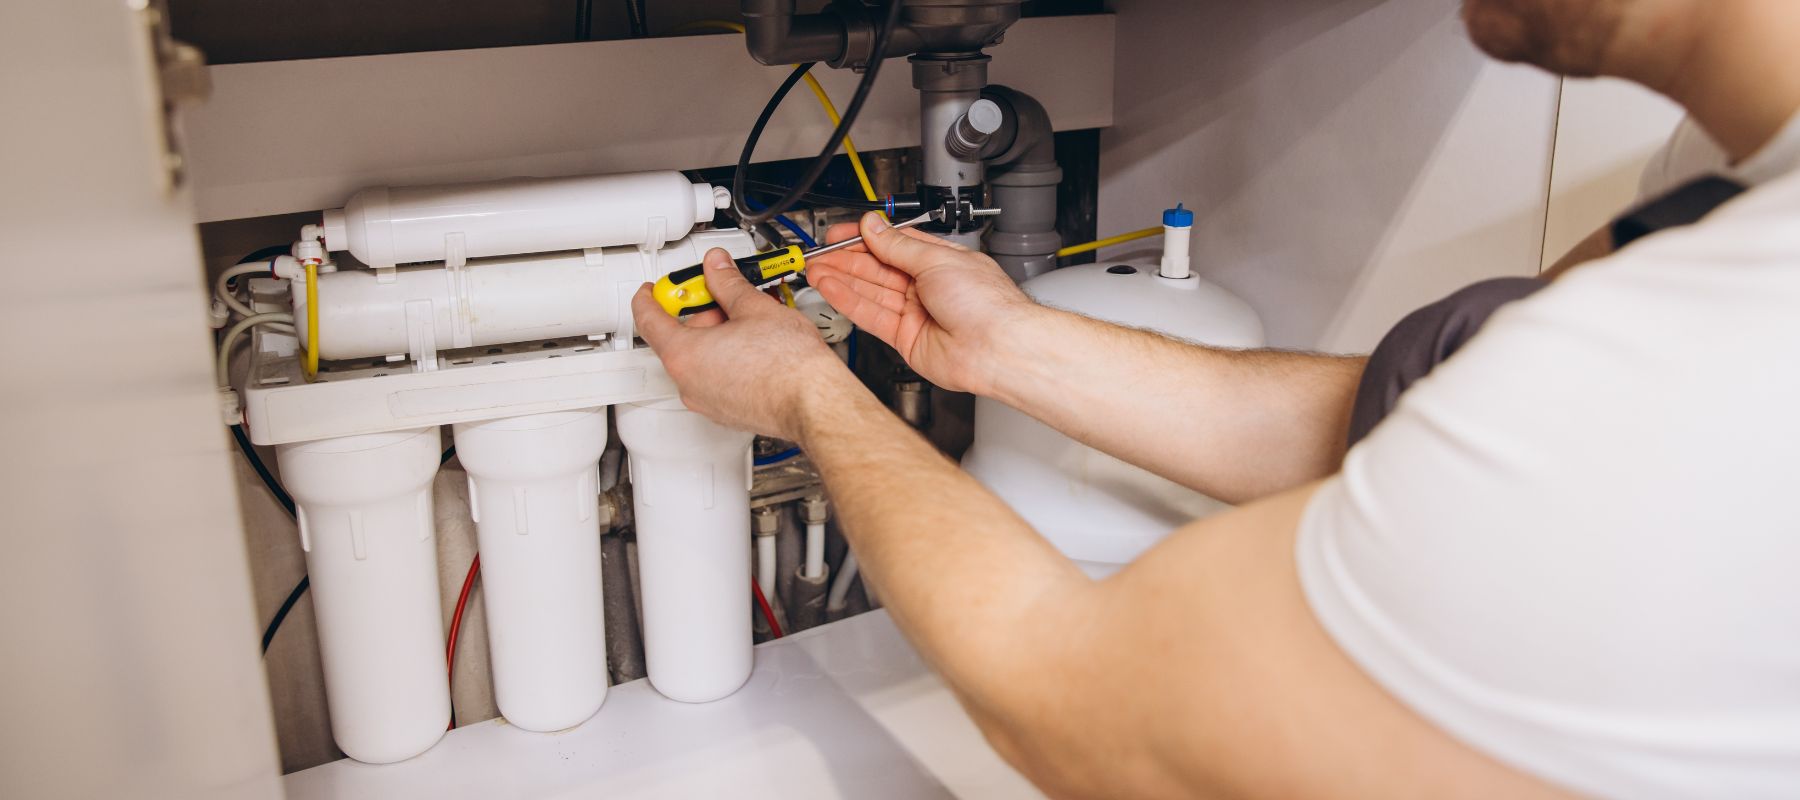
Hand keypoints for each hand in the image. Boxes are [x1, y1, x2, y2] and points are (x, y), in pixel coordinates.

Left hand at [630, 248, 855, 441]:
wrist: (814, 401)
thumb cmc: (788, 365)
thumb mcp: (753, 307)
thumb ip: (727, 282)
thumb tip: (717, 267)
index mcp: (684, 354)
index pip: (649, 318)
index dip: (651, 296)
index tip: (654, 288)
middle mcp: (688, 382)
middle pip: (678, 337)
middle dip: (700, 312)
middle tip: (724, 295)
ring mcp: (706, 401)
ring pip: (699, 359)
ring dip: (715, 336)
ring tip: (749, 321)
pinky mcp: (727, 411)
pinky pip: (715, 379)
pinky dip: (725, 359)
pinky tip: (753, 347)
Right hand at [806, 212, 1038, 394]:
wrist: (998, 347)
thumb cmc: (986, 303)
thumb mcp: (937, 259)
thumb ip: (898, 245)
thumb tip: (874, 227)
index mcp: (939, 261)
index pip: (893, 244)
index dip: (864, 239)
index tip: (839, 234)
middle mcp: (926, 286)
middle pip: (877, 268)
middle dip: (846, 259)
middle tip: (819, 253)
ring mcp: (915, 313)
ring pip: (870, 291)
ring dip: (841, 279)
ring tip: (815, 269)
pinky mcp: (905, 338)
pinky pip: (871, 316)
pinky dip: (849, 301)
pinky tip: (831, 287)